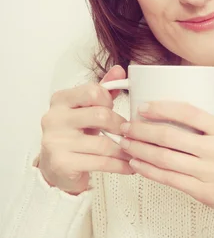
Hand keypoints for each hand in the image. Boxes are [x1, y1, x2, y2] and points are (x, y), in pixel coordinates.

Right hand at [38, 65, 132, 194]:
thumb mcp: (86, 109)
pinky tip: (129, 166)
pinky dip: (119, 165)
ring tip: (135, 151)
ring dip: (124, 149)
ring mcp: (56, 141)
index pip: (93, 92)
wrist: (56, 168)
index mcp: (60, 100)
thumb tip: (120, 70)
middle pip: (100, 115)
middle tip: (131, 133)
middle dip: (120, 126)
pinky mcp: (62, 163)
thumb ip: (103, 90)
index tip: (115, 110)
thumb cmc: (75, 134)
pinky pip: (100, 162)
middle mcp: (54, 118)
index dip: (110, 101)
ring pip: (103, 143)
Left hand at [120, 101, 213, 212]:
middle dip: (142, 131)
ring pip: (165, 158)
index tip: (143, 107)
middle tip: (125, 127)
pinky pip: (169, 179)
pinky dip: (149, 171)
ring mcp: (207, 171)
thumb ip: (204, 124)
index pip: (189, 113)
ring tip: (125, 144)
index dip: (163, 108)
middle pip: (170, 136)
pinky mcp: (202, 191)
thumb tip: (169, 113)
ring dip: (140, 150)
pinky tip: (136, 164)